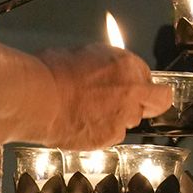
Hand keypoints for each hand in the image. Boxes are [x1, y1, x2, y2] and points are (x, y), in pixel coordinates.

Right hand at [37, 45, 171, 149]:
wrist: (36, 98)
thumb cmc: (52, 70)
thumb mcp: (85, 54)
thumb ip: (107, 66)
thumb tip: (108, 71)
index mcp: (127, 66)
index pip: (149, 76)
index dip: (138, 81)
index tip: (130, 84)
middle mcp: (132, 93)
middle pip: (156, 102)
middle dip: (145, 102)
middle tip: (126, 102)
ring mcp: (122, 118)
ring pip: (131, 121)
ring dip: (118, 118)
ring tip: (91, 113)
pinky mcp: (108, 139)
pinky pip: (111, 136)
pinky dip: (101, 132)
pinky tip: (82, 124)